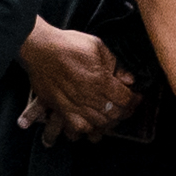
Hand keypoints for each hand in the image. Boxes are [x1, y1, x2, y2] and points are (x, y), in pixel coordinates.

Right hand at [19, 23, 136, 140]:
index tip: (136, 97)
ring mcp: (75, 107)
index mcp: (101, 81)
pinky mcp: (62, 111)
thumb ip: (115, 64)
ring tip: (109, 114)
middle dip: (123, 111)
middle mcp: (90, 98)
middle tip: (124, 106)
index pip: (126, 99)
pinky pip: (77, 130)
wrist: (39, 49)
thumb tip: (128, 79)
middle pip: (115, 115)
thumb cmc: (67, 45)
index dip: (134, 99)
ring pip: (99, 125)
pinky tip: (90, 124)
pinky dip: (86, 130)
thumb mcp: (97, 46)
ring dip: (107, 122)